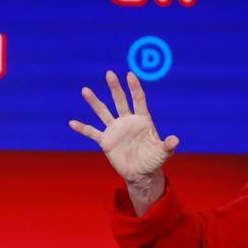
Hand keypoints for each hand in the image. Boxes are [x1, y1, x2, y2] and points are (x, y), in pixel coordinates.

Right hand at [69, 70, 178, 184]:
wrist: (141, 173)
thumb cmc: (154, 160)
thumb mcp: (163, 153)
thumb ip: (168, 146)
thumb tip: (175, 140)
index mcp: (142, 120)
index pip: (138, 100)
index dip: (134, 88)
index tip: (130, 75)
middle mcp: (127, 121)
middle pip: (120, 101)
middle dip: (115, 88)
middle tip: (110, 74)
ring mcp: (115, 130)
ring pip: (103, 112)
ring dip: (94, 102)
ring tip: (85, 90)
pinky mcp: (106, 141)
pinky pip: (93, 133)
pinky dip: (82, 128)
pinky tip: (72, 123)